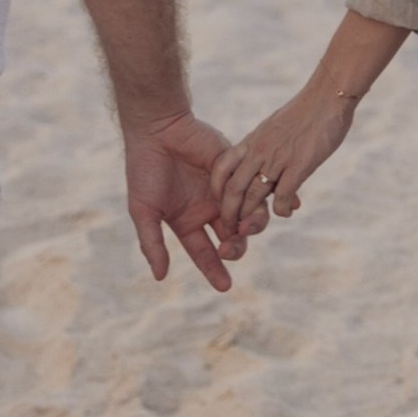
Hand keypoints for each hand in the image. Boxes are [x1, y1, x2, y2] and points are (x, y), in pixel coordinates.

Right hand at [126, 112, 261, 292]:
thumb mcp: (144, 211)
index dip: (215, 271)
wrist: (157, 129)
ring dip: (251, 227)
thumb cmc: (145, 170)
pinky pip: (257, 186)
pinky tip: (273, 204)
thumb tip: (160, 277)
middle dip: (235, 248)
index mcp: (187, 222)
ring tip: (245, 227)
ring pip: (249, 216)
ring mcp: (225, 189)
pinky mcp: (237, 168)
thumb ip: (152, 243)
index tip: (225, 287)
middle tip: (230, 247)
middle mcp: (209, 209)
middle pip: (233, 239)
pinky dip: (267, 198)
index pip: (206, 253)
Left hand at [212, 76, 358, 235]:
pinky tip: (285, 213)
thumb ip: (266, 146)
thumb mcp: (275, 128)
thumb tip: (265, 165)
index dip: (216, 189)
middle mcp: (260, 150)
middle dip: (228, 213)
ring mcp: (278, 158)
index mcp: (252, 141)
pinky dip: (280, 209)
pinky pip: (282, 196)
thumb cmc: (306, 112)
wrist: (328, 97)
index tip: (219, 203)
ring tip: (249, 229)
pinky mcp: (299, 165)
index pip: (221, 167)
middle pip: (233, 188)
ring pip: (254, 195)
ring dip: (250, 217)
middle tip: (229, 229)